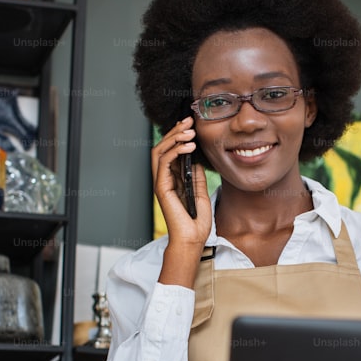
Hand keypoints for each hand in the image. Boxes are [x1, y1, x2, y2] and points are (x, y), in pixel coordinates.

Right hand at [152, 117, 211, 282]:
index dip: (178, 135)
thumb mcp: (200, 192)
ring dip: (174, 138)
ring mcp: (161, 183)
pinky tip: (188, 146)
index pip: (170, 151)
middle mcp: (164, 179)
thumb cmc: (196, 221)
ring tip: (189, 131)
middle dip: (175, 131)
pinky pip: (163, 163)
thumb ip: (196, 176)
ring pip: (159, 151)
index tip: (190, 124)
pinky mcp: (161, 188)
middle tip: (189, 120)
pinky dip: (175, 151)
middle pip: (162, 147)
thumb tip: (197, 159)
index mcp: (172, 179)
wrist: (192, 239)